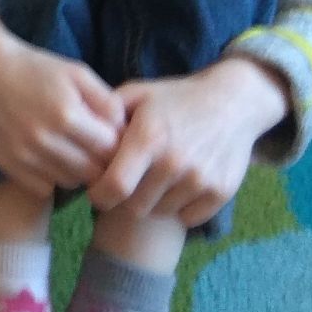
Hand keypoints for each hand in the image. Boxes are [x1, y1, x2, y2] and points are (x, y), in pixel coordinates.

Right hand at [0, 39, 126, 198]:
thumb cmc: (39, 70)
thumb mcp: (78, 73)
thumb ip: (107, 101)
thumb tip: (126, 131)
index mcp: (66, 114)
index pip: (109, 150)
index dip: (116, 146)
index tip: (110, 138)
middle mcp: (44, 139)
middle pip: (91, 172)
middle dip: (99, 163)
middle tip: (94, 149)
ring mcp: (24, 155)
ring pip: (70, 182)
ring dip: (77, 172)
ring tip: (72, 151)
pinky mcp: (9, 165)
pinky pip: (45, 188)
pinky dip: (52, 178)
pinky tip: (50, 158)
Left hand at [88, 57, 290, 227]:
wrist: (234, 102)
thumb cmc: (177, 98)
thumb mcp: (139, 93)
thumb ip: (106, 112)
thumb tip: (77, 131)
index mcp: (148, 138)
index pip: (114, 186)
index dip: (99, 195)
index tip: (97, 191)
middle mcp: (174, 162)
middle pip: (135, 206)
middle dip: (124, 200)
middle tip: (127, 185)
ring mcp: (200, 179)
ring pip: (160, 212)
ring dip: (152, 203)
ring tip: (152, 181)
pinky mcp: (221, 192)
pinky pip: (188, 218)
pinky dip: (179, 208)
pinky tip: (176, 187)